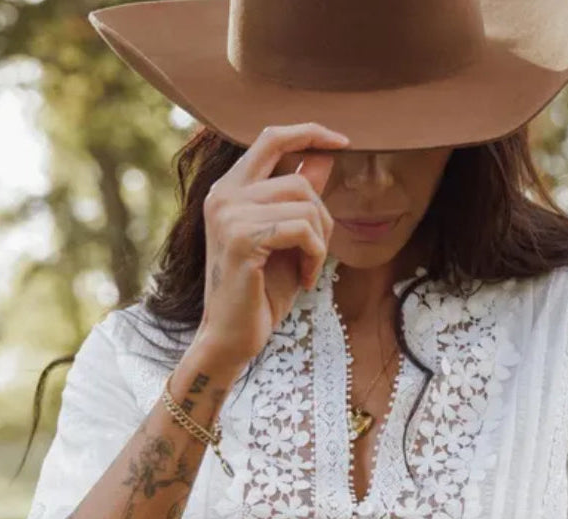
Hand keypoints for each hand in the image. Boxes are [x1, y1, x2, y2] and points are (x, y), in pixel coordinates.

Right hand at [192, 121, 349, 372]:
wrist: (233, 337)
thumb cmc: (260, 292)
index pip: (271, 138)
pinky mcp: (241, 238)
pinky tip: (305, 279)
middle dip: (323, 216)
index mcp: (230, 189)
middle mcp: (224, 194)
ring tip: (309, 269)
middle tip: (320, 251)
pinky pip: (302, 230)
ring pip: (305, 204)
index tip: (343, 142)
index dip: (309, 133)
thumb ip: (300, 197)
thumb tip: (323, 155)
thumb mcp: (288, 239)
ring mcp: (229, 213)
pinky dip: (315, 256)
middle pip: (299, 179)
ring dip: (320, 242)